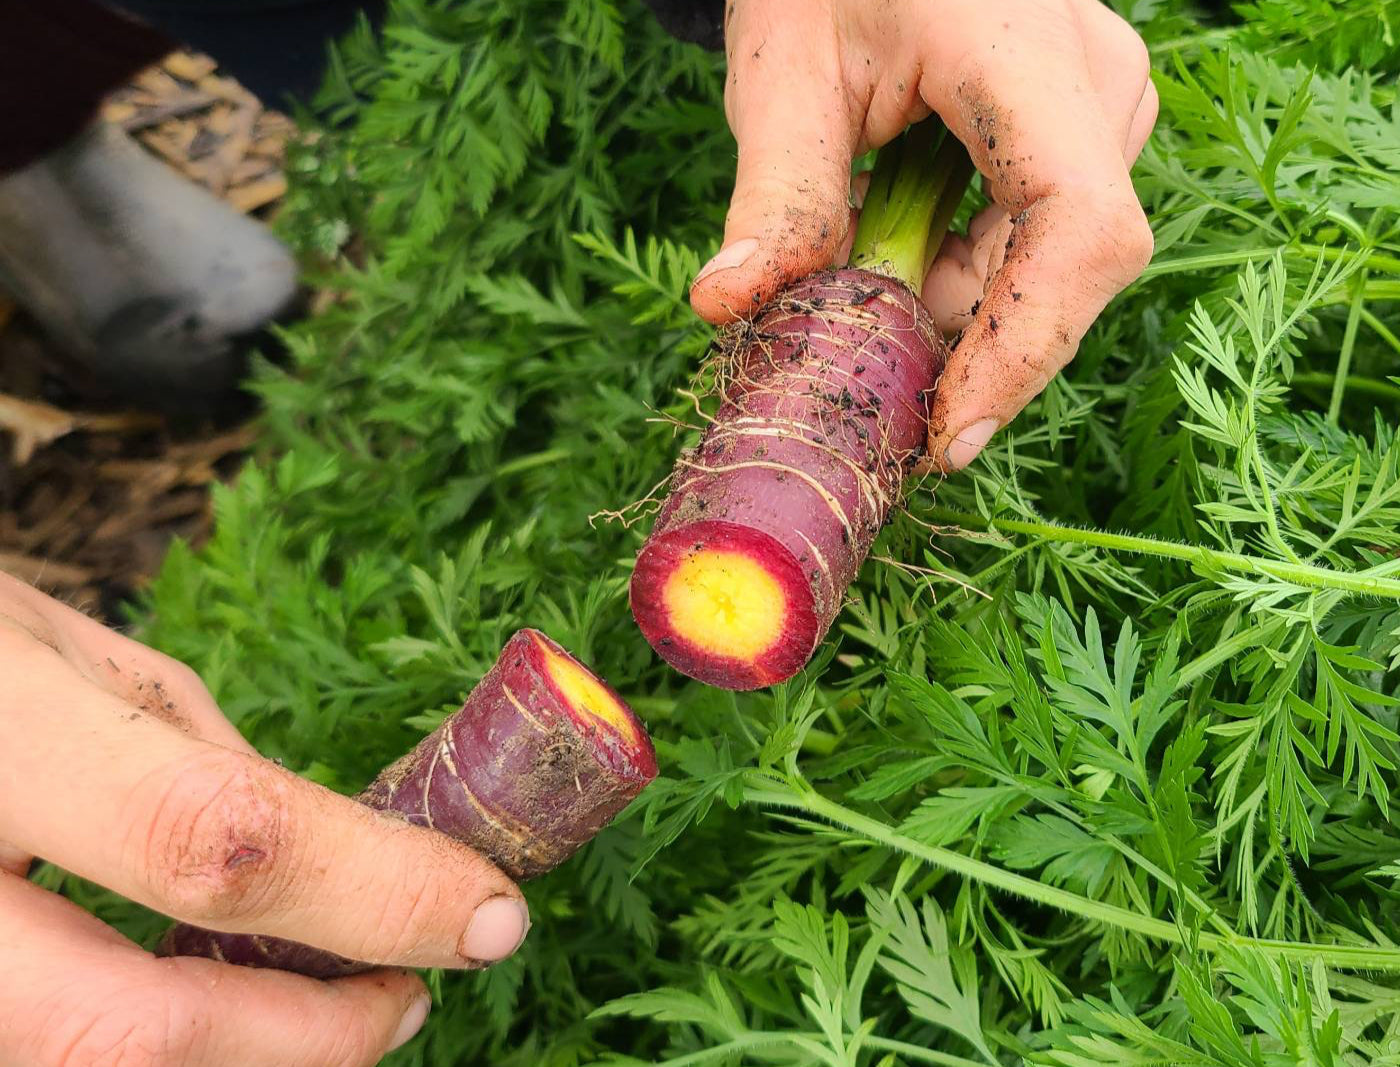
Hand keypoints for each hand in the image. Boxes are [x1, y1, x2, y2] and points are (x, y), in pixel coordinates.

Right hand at [0, 573, 529, 1065]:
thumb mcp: (65, 647)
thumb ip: (195, 757)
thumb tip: (328, 852)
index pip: (213, 839)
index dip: (373, 890)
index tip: (490, 912)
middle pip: (135, 1028)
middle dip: (308, 1034)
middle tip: (407, 998)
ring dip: (238, 1053)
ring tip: (328, 1002)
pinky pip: (39, 1047)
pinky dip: (148, 1040)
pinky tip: (206, 994)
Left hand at [690, 0, 1156, 470]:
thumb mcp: (782, 72)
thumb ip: (775, 195)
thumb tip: (726, 308)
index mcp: (1028, 54)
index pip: (1076, 233)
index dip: (1021, 352)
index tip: (944, 438)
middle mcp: (1099, 82)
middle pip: (1062, 270)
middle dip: (960, 333)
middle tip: (853, 349)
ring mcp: (1104, 101)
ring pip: (1047, 262)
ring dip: (948, 296)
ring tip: (855, 250)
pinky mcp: (1086, 123)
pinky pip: (1037, 234)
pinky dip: (960, 264)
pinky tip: (892, 225)